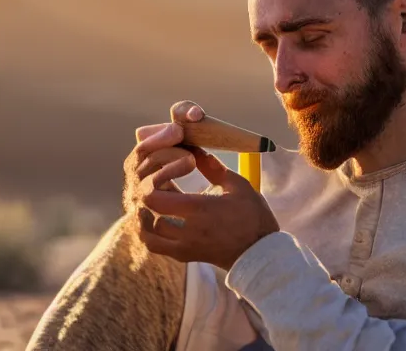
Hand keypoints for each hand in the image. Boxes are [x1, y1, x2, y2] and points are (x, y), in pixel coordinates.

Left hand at [128, 101, 280, 270]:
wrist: (260, 252)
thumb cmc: (253, 216)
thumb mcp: (237, 185)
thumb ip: (213, 167)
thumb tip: (195, 149)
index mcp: (199, 209)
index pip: (154, 195)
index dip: (154, 179)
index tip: (169, 170)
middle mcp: (187, 229)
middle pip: (147, 211)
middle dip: (148, 193)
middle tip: (159, 181)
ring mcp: (183, 246)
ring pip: (146, 231)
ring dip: (146, 213)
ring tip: (155, 199)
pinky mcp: (184, 255)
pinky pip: (154, 246)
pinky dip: (148, 232)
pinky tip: (156, 218)